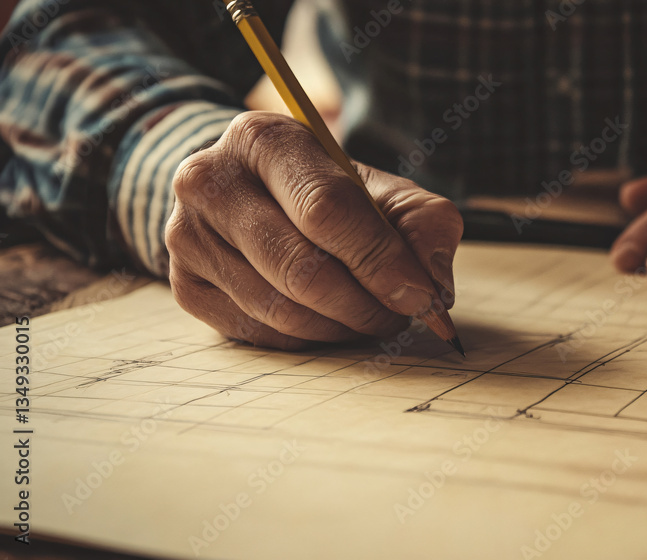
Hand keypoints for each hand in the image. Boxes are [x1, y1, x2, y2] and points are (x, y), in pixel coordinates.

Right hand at [165, 112, 462, 349]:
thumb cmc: (325, 191)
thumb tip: (433, 288)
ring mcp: (187, 234)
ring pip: (280, 308)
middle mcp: (211, 180)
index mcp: (265, 138)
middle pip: (301, 268)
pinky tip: (327, 320)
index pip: (327, 209)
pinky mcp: (184, 284)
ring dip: (341, 327)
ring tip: (370, 317)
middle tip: (399, 316)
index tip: (421, 296)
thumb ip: (424, 224)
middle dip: (365, 305)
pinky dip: (307, 337)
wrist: (249, 192)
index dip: (381, 261)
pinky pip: (258, 332)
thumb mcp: (381, 189)